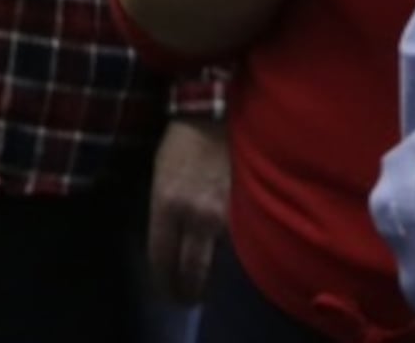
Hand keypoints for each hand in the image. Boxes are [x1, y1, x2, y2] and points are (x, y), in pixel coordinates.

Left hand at [145, 116, 230, 304]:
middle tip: (189, 299)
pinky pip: (247, 246)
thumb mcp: (160, 176)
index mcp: (167, 204)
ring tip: (212, 289)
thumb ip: (164, 211)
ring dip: (217, 280)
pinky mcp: (254, 210)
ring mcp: (229, 214)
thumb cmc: (183, 144)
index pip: (162, 256)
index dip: (164, 280)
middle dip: (189, 289)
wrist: (218, 115)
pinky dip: (242, 260)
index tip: (168, 292)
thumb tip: (170, 244)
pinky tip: (239, 268)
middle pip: (193, 270)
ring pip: (224, 264)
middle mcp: (197, 215)